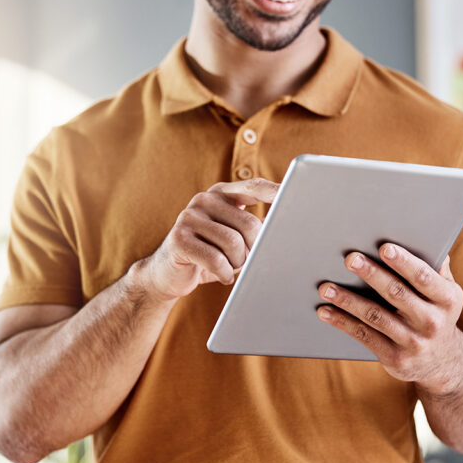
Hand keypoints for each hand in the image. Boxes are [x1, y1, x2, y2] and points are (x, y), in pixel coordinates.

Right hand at [143, 178, 278, 300]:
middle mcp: (204, 199)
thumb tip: (282, 230)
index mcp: (221, 194)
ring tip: (229, 267)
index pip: (254, 187)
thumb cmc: (209, 256)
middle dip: (253, 250)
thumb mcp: (232, 237)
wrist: (166, 274)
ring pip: (234, 244)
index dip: (276, 191)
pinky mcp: (178, 239)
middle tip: (243, 261)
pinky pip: (216, 260)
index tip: (297, 193)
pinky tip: (220, 276)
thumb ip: (251, 228)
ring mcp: (188, 217)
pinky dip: (224, 274)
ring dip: (238, 264)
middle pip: (250, 225)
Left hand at [317, 243, 462, 394]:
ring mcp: (413, 342)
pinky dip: (342, 322)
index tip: (384, 247)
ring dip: (347, 300)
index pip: (423, 277)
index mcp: (448, 299)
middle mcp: (433, 322)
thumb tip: (423, 235)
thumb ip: (435, 267)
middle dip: (371, 274)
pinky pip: (364, 336)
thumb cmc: (436, 313)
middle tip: (350, 259)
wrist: (443, 362)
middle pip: (396, 293)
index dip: (404, 262)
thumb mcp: (445, 292)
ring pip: (375, 316)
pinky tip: (325, 311)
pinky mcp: (395, 358)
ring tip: (325, 288)